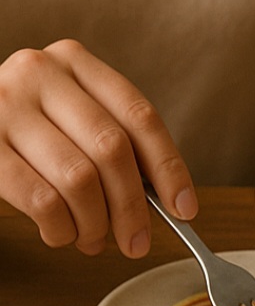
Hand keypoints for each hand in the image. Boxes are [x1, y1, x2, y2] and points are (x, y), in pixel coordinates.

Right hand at [0, 39, 196, 257]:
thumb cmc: (36, 132)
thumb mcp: (77, 120)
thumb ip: (119, 147)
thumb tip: (171, 206)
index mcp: (75, 63)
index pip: (140, 116)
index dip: (169, 170)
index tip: (184, 210)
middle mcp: (39, 73)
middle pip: (111, 150)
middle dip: (133, 209)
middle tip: (136, 242)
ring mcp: (5, 106)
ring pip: (78, 179)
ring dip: (95, 224)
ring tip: (94, 238)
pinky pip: (42, 200)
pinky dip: (62, 229)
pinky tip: (62, 234)